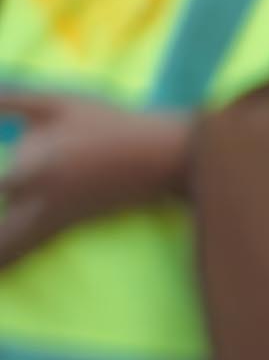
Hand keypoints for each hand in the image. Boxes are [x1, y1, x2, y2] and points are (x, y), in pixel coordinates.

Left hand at [0, 91, 194, 271]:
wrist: (160, 157)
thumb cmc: (107, 123)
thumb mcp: (53, 102)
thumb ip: (4, 101)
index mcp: (29, 169)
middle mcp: (35, 202)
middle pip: (0, 236)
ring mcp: (50, 219)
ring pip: (5, 249)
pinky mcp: (62, 226)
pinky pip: (22, 250)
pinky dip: (3, 258)